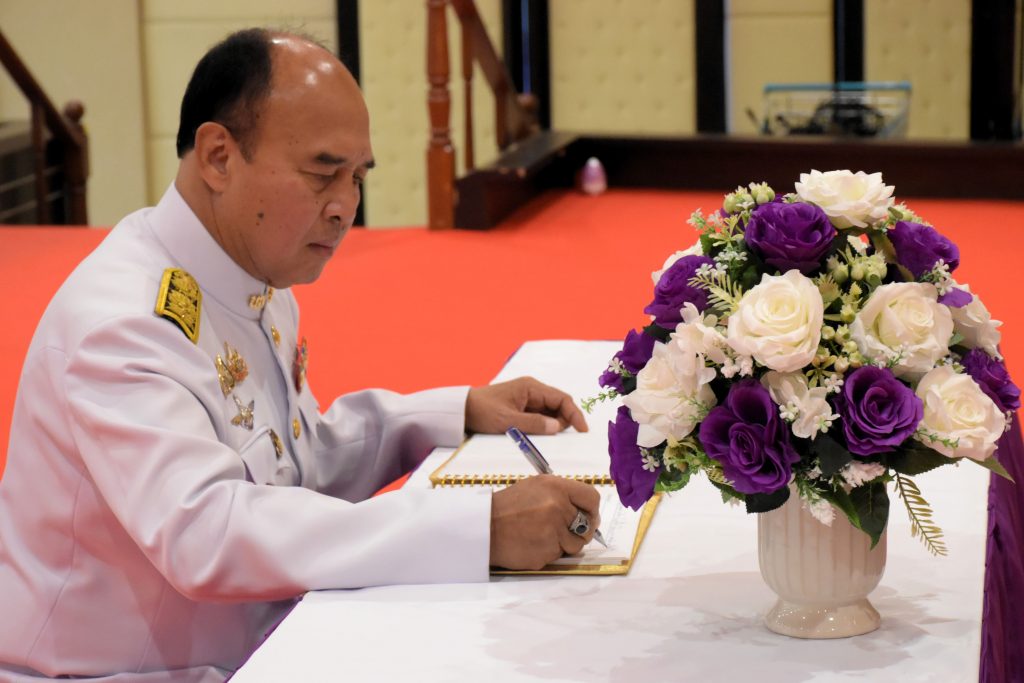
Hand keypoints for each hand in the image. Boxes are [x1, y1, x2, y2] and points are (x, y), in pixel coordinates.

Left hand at [465, 377, 588, 434]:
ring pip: (550, 412)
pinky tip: (539, 437)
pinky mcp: (522, 408)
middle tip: (561, 440)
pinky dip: (543, 427)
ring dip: (553, 426)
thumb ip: (534, 424)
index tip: (583, 431)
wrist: (461, 410)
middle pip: (559, 405)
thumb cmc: (482, 411)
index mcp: (531, 387)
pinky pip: (540, 417)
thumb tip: (558, 427)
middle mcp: (532, 390)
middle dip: (564, 422)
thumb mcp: (507, 421)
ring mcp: (527, 399)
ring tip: (546, 440)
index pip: (562, 399)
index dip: (575, 414)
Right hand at [489, 475, 600, 569]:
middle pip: (587, 525)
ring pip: (575, 545)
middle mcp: (558, 508)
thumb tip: (586, 512)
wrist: (483, 527)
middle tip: (564, 530)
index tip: (589, 516)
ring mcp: (553, 531)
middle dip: (579, 531)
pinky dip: (549, 552)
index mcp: (556, 487)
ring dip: (564, 544)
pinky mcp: (546, 552)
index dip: (593, 510)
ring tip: (542, 535)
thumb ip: (562, 496)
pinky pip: (558, 555)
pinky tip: (532, 544)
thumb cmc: (507, 507)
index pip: (591, 498)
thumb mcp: (535, 487)